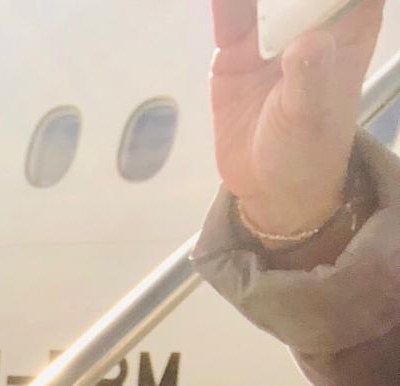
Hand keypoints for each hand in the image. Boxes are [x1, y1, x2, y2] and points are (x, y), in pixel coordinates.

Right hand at [211, 0, 385, 234]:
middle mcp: (311, 19)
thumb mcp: (311, 116)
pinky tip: (218, 0)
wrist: (269, 185)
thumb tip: (309, 41)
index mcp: (349, 24)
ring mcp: (271, 31)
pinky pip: (228, 13)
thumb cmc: (307, 149)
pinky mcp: (235, 46)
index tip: (311, 1)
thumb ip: (310, 75)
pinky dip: (222, 3)